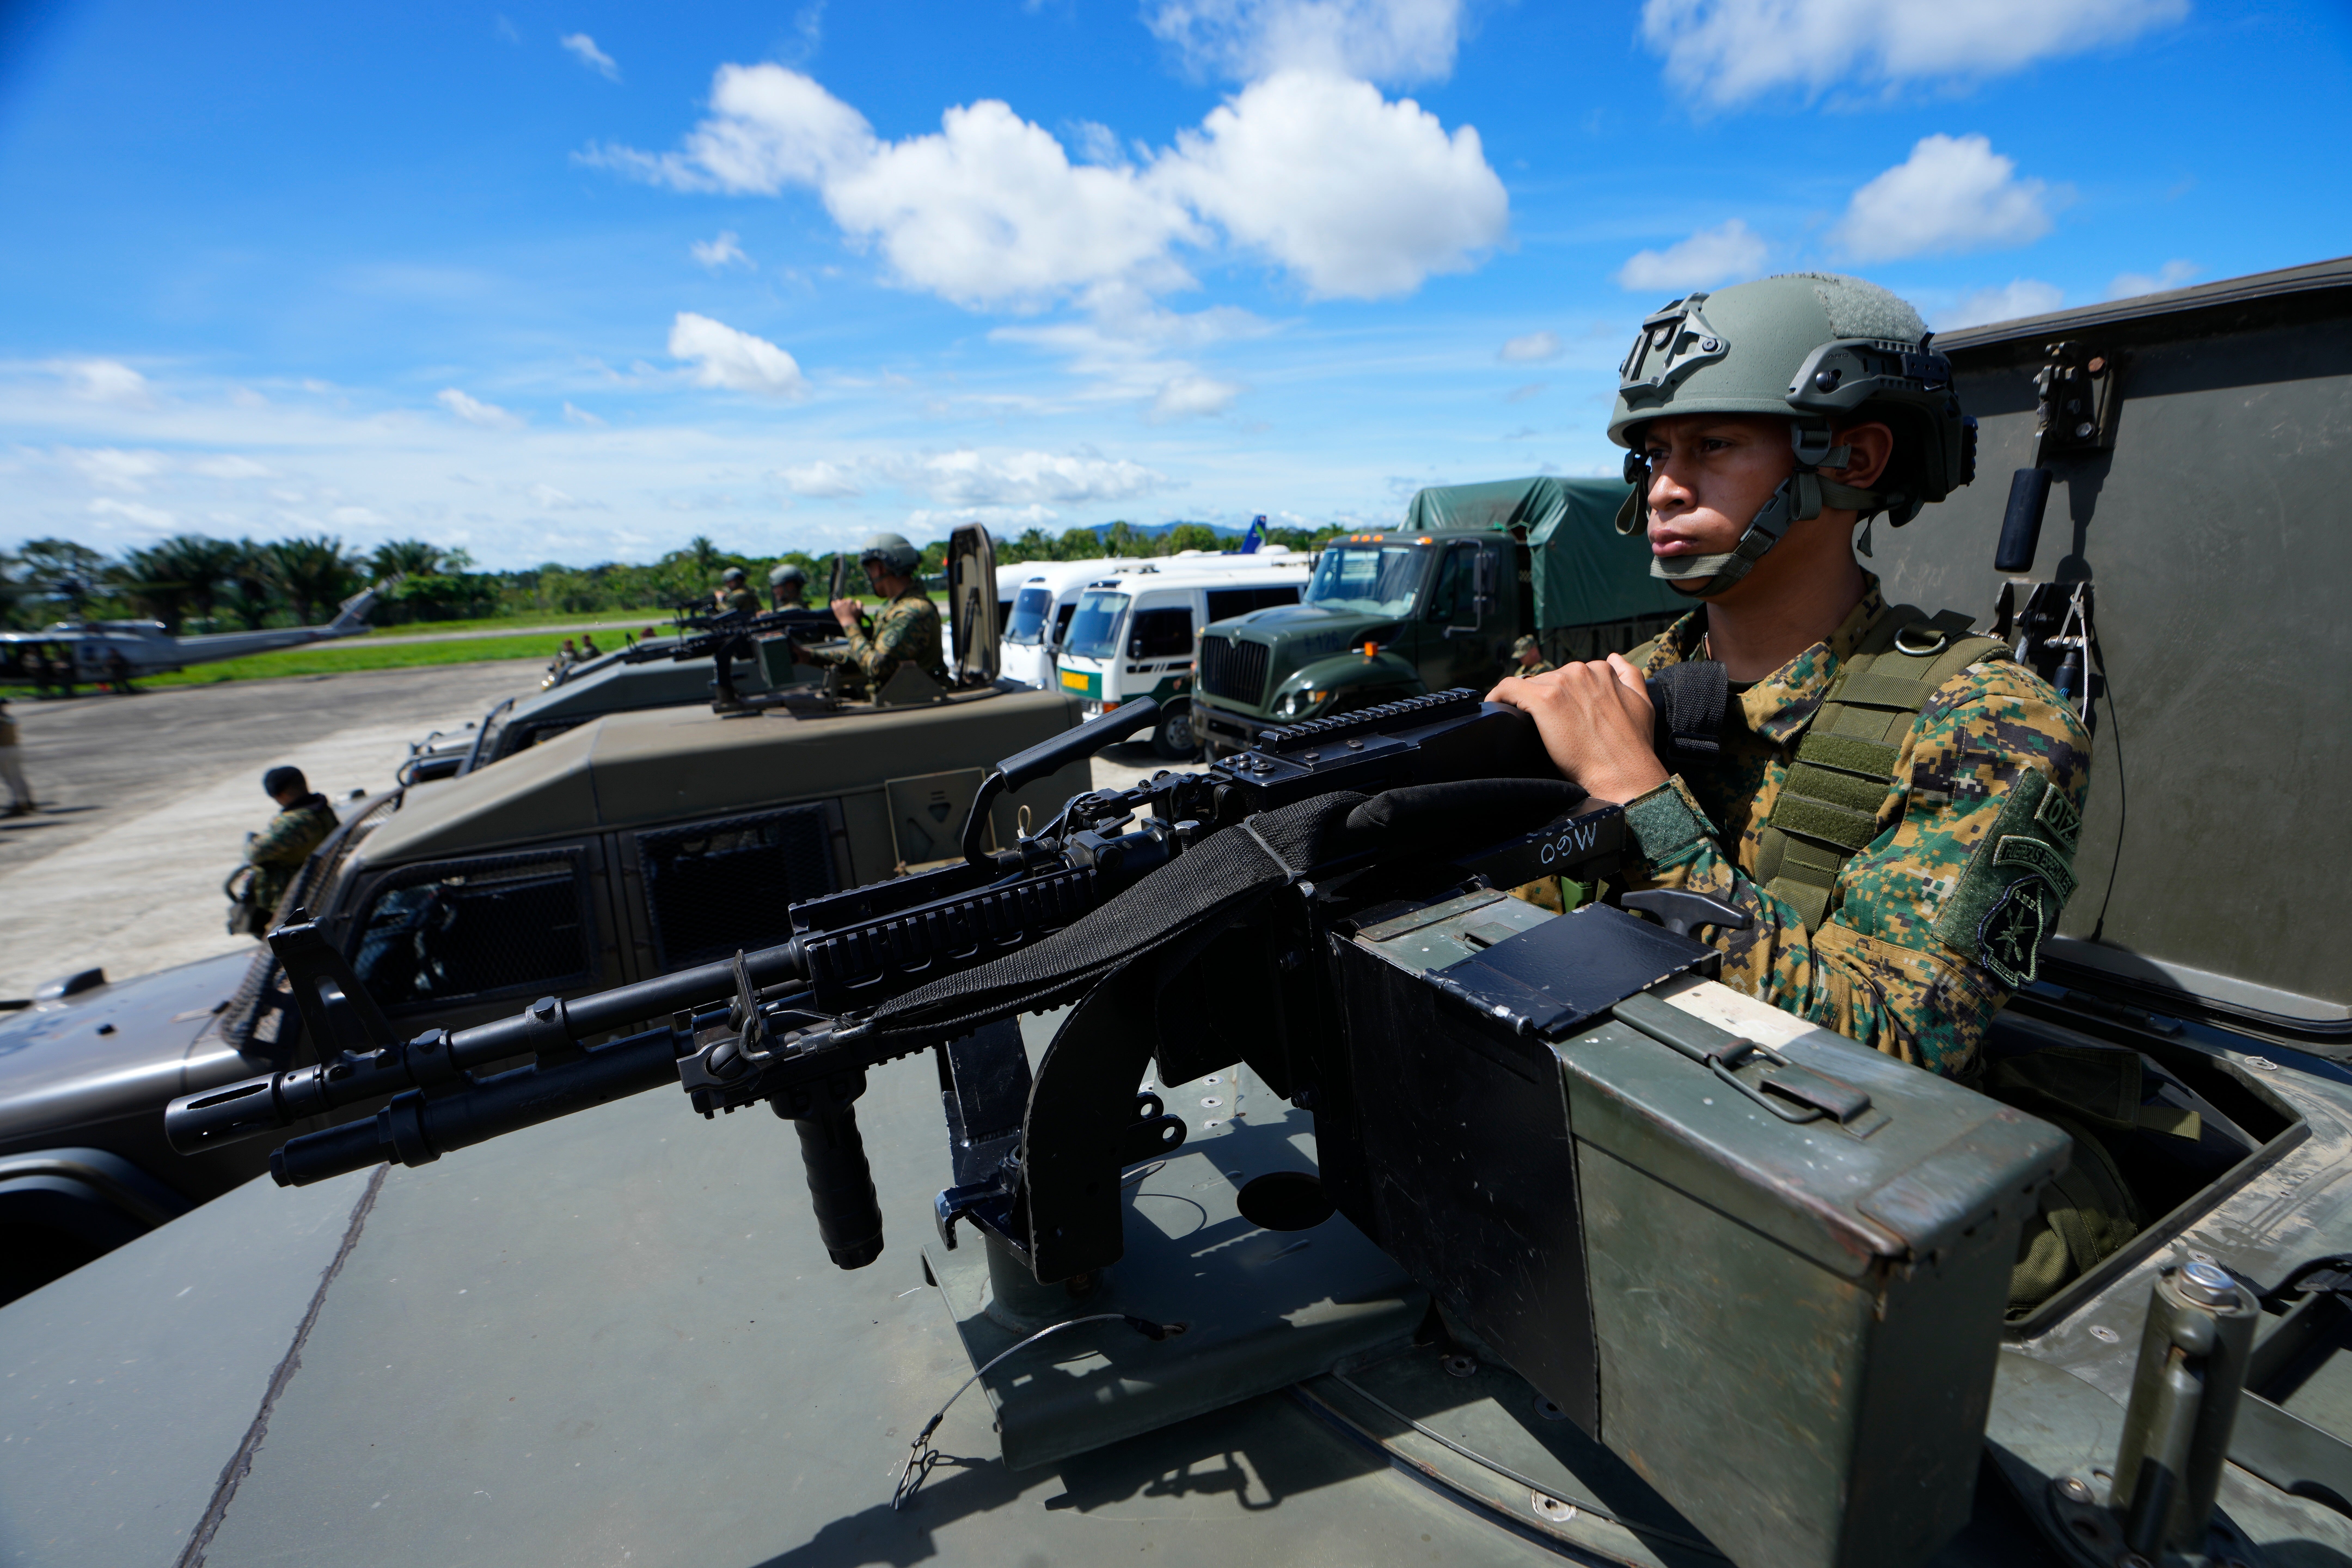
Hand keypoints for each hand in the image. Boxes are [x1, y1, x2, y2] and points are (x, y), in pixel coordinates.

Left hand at [830, 597, 860, 630]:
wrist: (848, 623)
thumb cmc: (855, 616)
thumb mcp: (860, 610)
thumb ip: (860, 604)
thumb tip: (857, 600)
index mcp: (850, 601)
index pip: (849, 600)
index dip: (850, 604)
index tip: (850, 609)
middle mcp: (844, 602)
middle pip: (844, 601)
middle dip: (845, 604)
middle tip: (846, 610)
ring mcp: (839, 605)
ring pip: (838, 601)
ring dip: (839, 604)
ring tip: (841, 609)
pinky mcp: (835, 608)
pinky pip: (833, 603)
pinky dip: (834, 604)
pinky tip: (836, 607)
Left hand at [1486, 653, 1669, 803]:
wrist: (1622, 773)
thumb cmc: (1633, 745)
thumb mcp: (1642, 702)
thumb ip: (1628, 674)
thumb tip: (1613, 656)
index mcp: (1600, 670)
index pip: (1568, 675)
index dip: (1561, 694)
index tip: (1556, 711)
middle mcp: (1580, 671)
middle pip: (1548, 679)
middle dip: (1545, 698)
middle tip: (1544, 724)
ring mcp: (1561, 684)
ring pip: (1530, 684)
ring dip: (1525, 700)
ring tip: (1523, 720)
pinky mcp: (1543, 700)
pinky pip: (1508, 688)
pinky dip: (1498, 695)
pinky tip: (1495, 706)